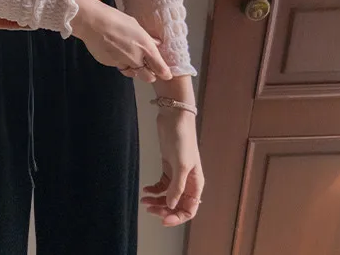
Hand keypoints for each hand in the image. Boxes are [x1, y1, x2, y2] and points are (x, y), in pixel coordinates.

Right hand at [70, 0, 171, 82]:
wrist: (93, 23)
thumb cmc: (116, 19)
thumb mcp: (136, 26)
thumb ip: (147, 39)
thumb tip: (156, 44)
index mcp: (146, 47)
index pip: (160, 68)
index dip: (164, 73)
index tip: (166, 74)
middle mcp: (136, 58)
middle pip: (148, 77)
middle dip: (150, 74)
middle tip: (147, 67)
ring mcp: (122, 63)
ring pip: (132, 73)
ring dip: (134, 69)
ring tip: (130, 58)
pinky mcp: (110, 64)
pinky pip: (119, 66)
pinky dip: (120, 62)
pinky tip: (115, 51)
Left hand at [142, 109, 203, 225]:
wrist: (174, 119)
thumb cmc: (182, 141)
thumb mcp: (181, 166)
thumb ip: (177, 188)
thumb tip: (171, 206)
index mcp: (196, 184)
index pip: (190, 209)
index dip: (177, 217)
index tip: (163, 219)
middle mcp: (188, 182)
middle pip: (177, 205)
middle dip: (164, 210)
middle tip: (149, 209)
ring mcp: (177, 175)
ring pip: (168, 197)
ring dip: (157, 201)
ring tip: (144, 201)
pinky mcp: (168, 168)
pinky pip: (161, 186)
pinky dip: (154, 190)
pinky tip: (146, 190)